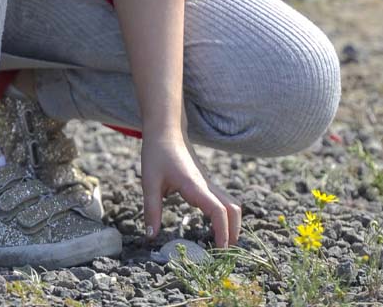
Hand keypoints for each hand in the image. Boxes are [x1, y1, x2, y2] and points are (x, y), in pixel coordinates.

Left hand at [141, 129, 241, 248]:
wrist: (166, 130)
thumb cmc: (157, 153)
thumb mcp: (149, 182)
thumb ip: (151, 210)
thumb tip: (151, 237)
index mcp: (195, 185)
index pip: (218, 210)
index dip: (222, 232)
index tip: (220, 251)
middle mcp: (206, 184)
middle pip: (233, 208)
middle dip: (233, 231)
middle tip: (224, 253)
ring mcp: (208, 182)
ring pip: (230, 203)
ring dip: (231, 223)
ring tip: (221, 243)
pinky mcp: (205, 182)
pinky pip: (222, 200)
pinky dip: (224, 215)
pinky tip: (212, 226)